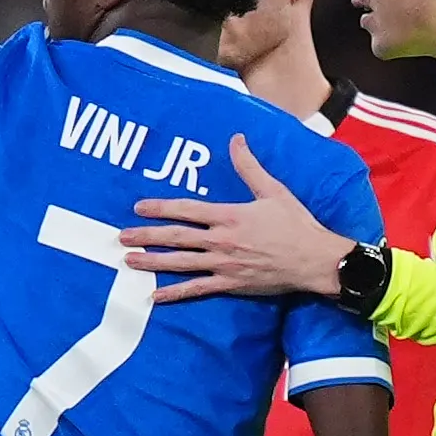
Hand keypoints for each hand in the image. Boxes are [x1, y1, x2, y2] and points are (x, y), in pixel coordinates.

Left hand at [121, 140, 349, 302]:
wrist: (313, 259)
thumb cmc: (296, 224)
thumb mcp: (273, 190)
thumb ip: (249, 166)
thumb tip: (236, 139)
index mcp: (229, 215)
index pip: (186, 209)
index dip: (160, 208)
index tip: (139, 207)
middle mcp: (221, 240)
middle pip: (176, 237)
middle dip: (146, 236)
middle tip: (122, 237)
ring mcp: (223, 264)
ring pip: (180, 264)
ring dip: (152, 263)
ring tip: (129, 262)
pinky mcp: (230, 284)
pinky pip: (197, 290)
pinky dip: (175, 294)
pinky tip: (155, 296)